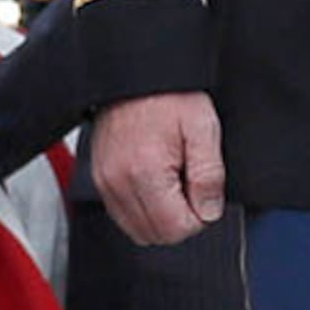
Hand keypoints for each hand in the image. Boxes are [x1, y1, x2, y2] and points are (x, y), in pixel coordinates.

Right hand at [93, 90, 224, 245]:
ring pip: (138, 230)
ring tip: (173, 182)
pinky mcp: (101, 179)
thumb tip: (209, 212)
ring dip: (161, 217)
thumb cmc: (169, 95)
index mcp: (145, 171)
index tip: (203, 192)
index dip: (199, 216)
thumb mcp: (203, 128)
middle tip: (190, 186)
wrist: (136, 74)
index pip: (175, 228)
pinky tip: (156, 183)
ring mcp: (105, 182)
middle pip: (155, 235)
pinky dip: (143, 209)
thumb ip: (209, 175)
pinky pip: (122, 215)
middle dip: (180, 219)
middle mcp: (118, 181)